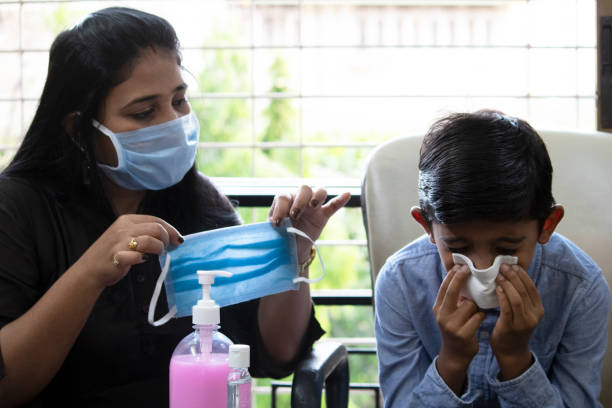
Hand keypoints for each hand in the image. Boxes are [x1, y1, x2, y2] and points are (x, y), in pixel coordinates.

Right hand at [76, 214, 182, 287]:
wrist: (90, 269)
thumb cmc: (113, 253)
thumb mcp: (127, 235)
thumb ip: (145, 232)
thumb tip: (172, 236)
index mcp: (127, 220)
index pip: (156, 220)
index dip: (171, 230)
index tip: (177, 240)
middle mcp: (124, 228)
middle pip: (156, 229)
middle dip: (166, 239)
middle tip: (165, 249)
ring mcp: (119, 242)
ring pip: (150, 240)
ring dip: (158, 249)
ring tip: (155, 255)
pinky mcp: (117, 256)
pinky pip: (136, 256)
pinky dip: (142, 259)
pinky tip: (140, 261)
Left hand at [268, 185, 349, 261]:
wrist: (290, 250)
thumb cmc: (279, 236)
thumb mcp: (272, 231)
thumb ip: (274, 225)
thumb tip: (275, 226)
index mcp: (285, 201)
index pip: (284, 196)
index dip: (280, 208)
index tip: (277, 223)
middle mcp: (299, 199)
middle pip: (303, 188)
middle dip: (299, 200)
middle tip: (294, 215)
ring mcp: (313, 207)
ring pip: (319, 191)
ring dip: (316, 196)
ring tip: (312, 206)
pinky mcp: (323, 215)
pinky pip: (333, 205)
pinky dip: (340, 199)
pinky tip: (347, 194)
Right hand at [434, 265, 485, 393]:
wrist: (455, 354)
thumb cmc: (455, 328)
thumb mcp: (448, 314)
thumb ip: (453, 299)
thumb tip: (460, 278)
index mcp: (438, 308)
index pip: (444, 288)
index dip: (452, 275)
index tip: (461, 265)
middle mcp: (442, 316)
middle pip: (452, 291)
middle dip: (460, 278)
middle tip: (469, 268)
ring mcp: (452, 325)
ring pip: (470, 305)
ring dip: (476, 306)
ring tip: (474, 313)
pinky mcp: (463, 334)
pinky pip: (478, 316)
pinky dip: (481, 316)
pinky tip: (478, 321)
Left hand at [490, 264, 542, 379]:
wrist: (511, 351)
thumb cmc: (513, 327)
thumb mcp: (522, 312)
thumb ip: (520, 298)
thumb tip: (512, 275)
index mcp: (538, 309)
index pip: (532, 287)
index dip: (522, 275)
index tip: (512, 265)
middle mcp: (534, 316)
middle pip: (524, 291)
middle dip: (513, 276)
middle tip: (503, 266)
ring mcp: (524, 322)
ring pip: (517, 298)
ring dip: (507, 284)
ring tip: (498, 275)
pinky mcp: (512, 327)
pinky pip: (507, 308)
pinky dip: (502, 296)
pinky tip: (496, 289)